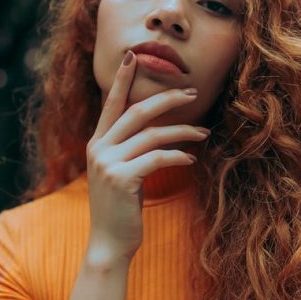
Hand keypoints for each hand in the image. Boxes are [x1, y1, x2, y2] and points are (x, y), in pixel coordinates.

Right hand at [86, 50, 207, 259]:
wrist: (109, 243)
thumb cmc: (121, 209)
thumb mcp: (120, 173)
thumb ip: (128, 149)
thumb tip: (154, 129)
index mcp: (97, 143)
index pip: (111, 103)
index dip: (123, 79)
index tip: (134, 55)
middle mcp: (99, 148)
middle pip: (137, 111)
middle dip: (167, 99)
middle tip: (192, 92)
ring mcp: (108, 163)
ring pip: (152, 134)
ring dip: (182, 131)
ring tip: (203, 133)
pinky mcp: (122, 178)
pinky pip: (157, 157)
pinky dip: (178, 155)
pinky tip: (190, 159)